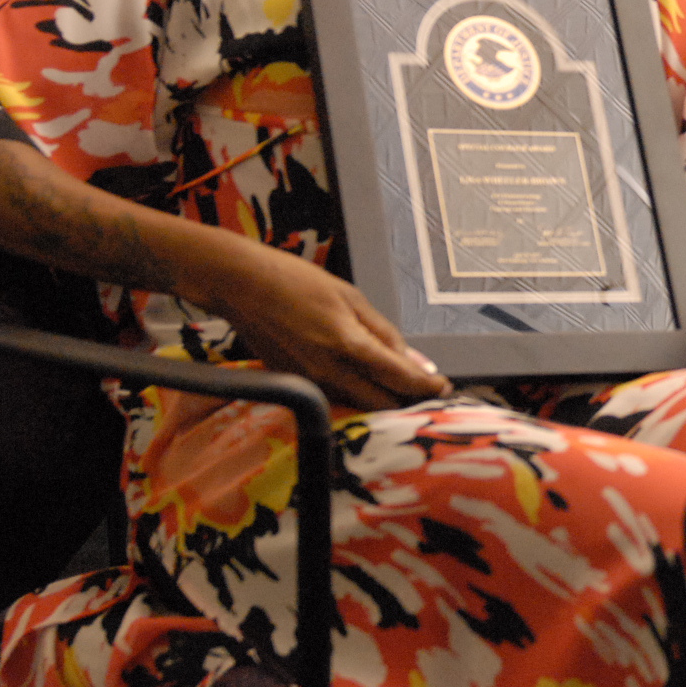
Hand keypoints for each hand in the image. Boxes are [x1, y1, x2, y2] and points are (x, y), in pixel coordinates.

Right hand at [187, 237, 450, 411]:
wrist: (243, 287)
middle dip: (408, 400)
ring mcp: (309, 381)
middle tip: (427, 391)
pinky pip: (336, 397)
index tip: (443, 386)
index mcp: (347, 343)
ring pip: (358, 404)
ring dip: (382, 398)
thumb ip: (384, 332)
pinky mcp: (296, 383)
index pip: (399, 377)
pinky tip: (363, 378)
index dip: (427, 386)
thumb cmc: (297, 282)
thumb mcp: (350, 297)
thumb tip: (413, 360)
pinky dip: (355, 392)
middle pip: (382, 403)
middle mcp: (328, 371)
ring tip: (400, 385)